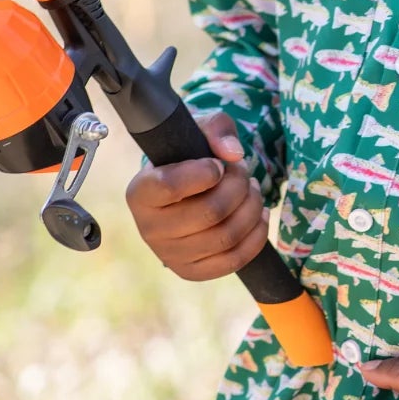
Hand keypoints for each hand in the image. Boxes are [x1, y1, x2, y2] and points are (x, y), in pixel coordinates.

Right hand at [126, 110, 269, 281]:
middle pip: (210, 212)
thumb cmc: (189, 158)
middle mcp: (148, 228)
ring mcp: (169, 255)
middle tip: (243, 173)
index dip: (205, 172)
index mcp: (140, 192)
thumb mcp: (198, 131)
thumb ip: (216, 128)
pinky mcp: (192, 272)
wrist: (185, 192)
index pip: (169, 187)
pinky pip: (234, 260)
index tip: (217, 165)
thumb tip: (233, 153)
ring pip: (226, 236)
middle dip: (239, 187)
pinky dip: (256, 235)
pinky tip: (258, 214)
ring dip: (251, 207)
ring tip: (252, 189)